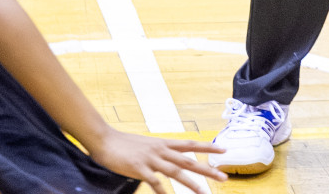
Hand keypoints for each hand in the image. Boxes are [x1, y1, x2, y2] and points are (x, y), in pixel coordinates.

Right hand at [88, 129, 226, 192]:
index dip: (207, 148)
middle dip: (208, 169)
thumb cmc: (124, 144)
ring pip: (176, 172)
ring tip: (205, 193)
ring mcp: (150, 159)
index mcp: (163, 143)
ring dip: (191, 184)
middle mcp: (160, 150)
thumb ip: (159, 151)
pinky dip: (163, 191)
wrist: (104, 139)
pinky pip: (154, 182)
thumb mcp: (146, 145)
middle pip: (189, 160)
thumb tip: (169, 156)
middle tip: (224, 177)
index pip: (190, 145)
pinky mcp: (139, 168)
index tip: (223, 150)